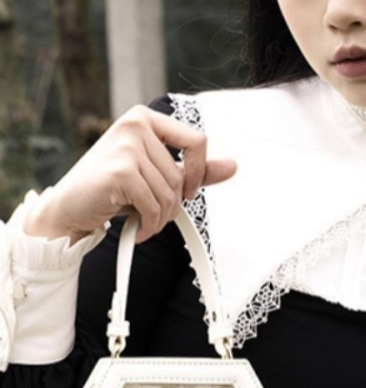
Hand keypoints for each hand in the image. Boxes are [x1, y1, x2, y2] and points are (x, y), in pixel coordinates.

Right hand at [24, 105, 237, 243]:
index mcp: (146, 119)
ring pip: (170, 195)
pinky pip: (155, 207)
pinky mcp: (121, 172)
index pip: (197, 140)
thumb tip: (232, 166)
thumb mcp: (156, 173)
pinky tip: (136, 227)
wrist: (70, 207)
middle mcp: (135, 125)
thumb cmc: (112, 189)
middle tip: (152, 212)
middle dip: (172, 205)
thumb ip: (192, 169)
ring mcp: (126, 146)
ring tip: (142, 220)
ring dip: (160, 219)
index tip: (187, 190)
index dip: (197, 173)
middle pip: (181, 177)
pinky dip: (149, 225)